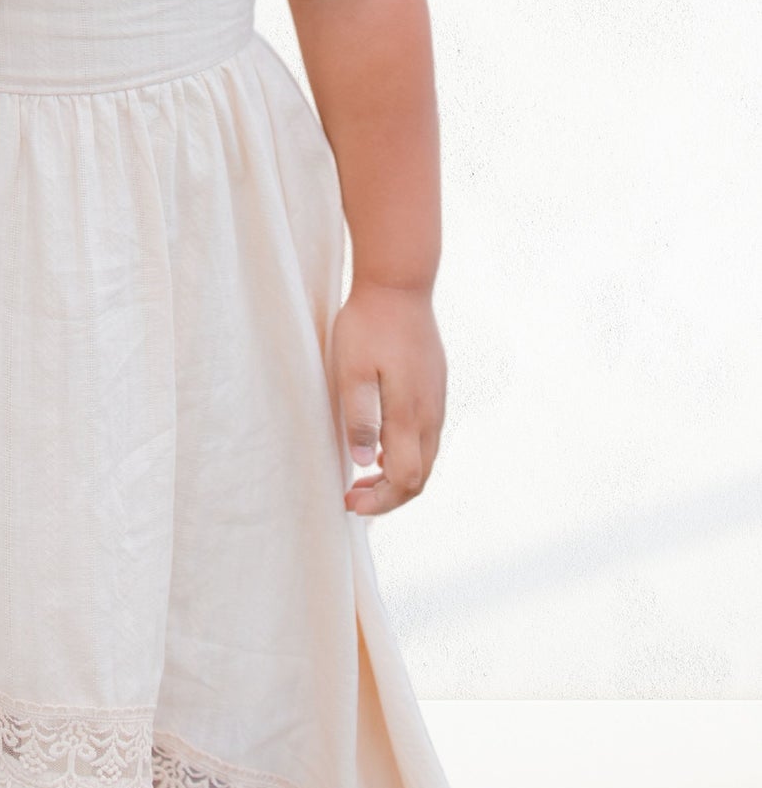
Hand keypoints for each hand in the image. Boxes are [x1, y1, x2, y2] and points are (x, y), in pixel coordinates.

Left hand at [330, 280, 446, 515]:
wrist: (399, 284)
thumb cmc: (369, 325)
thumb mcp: (352, 370)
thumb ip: (360, 417)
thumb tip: (364, 463)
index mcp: (410, 415)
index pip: (406, 480)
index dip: (380, 502)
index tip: (350, 503)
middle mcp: (430, 413)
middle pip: (420, 476)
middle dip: (389, 496)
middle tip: (353, 497)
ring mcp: (436, 399)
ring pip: (426, 456)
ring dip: (397, 475)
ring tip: (363, 477)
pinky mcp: (435, 385)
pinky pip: (427, 434)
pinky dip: (406, 452)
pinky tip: (381, 444)